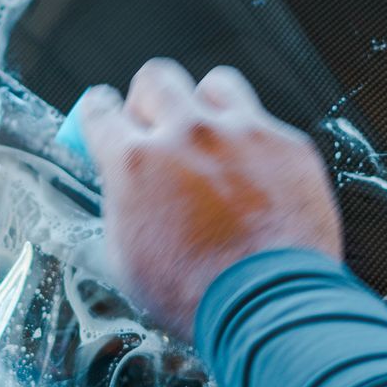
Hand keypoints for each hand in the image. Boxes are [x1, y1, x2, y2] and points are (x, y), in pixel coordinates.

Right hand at [78, 59, 342, 338]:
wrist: (268, 308)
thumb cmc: (195, 295)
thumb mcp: (125, 258)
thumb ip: (120, 205)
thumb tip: (122, 187)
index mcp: (135, 162)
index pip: (100, 109)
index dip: (100, 112)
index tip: (106, 115)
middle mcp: (187, 134)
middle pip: (156, 78)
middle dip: (150, 100)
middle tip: (157, 127)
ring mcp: (241, 133)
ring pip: (214, 84)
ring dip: (206, 106)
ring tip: (211, 138)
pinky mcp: (286, 144)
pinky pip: (263, 121)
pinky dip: (253, 141)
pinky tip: (254, 173)